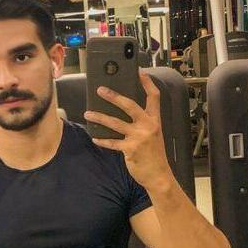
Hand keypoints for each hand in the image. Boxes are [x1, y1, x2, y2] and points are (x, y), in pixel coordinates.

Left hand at [84, 70, 172, 191]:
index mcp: (155, 120)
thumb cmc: (154, 154)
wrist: (159, 175)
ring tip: (88, 113)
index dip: (147, 83)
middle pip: (130, 105)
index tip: (139, 72)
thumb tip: (122, 110)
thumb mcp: (153, 134)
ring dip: (99, 117)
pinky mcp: (130, 149)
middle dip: (114, 96)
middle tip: (100, 89)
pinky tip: (95, 137)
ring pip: (115, 123)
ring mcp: (139, 137)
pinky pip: (112, 142)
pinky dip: (102, 140)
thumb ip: (142, 122)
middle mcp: (148, 126)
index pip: (153, 97)